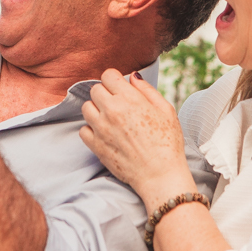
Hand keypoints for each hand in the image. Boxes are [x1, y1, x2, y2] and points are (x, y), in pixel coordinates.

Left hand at [80, 70, 194, 210]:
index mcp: (129, 99)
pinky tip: (105, 133)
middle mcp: (112, 111)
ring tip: (110, 119)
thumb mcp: (166, 110)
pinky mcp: (96, 146)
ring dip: (96, 110)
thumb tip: (133, 77)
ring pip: (86, 108)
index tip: (120, 88)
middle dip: (105, 93)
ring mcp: (101, 128)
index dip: (114, 80)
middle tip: (117, 104)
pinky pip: (83, 130)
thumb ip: (147, 90)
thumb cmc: (167, 143)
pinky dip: (91, 130)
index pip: (108, 75)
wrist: (160, 174)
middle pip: (95, 89)